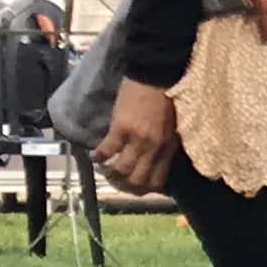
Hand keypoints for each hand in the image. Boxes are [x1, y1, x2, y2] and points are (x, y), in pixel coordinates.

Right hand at [96, 78, 178, 194]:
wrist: (155, 76)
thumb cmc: (165, 99)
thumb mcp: (173, 128)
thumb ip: (165, 147)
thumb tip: (154, 163)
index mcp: (168, 149)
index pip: (157, 181)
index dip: (143, 190)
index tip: (133, 188)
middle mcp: (154, 148)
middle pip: (137, 181)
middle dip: (123, 186)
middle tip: (114, 181)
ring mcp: (137, 139)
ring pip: (121, 170)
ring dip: (109, 175)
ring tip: (103, 170)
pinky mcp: (121, 128)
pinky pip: (107, 151)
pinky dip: (98, 157)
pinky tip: (93, 157)